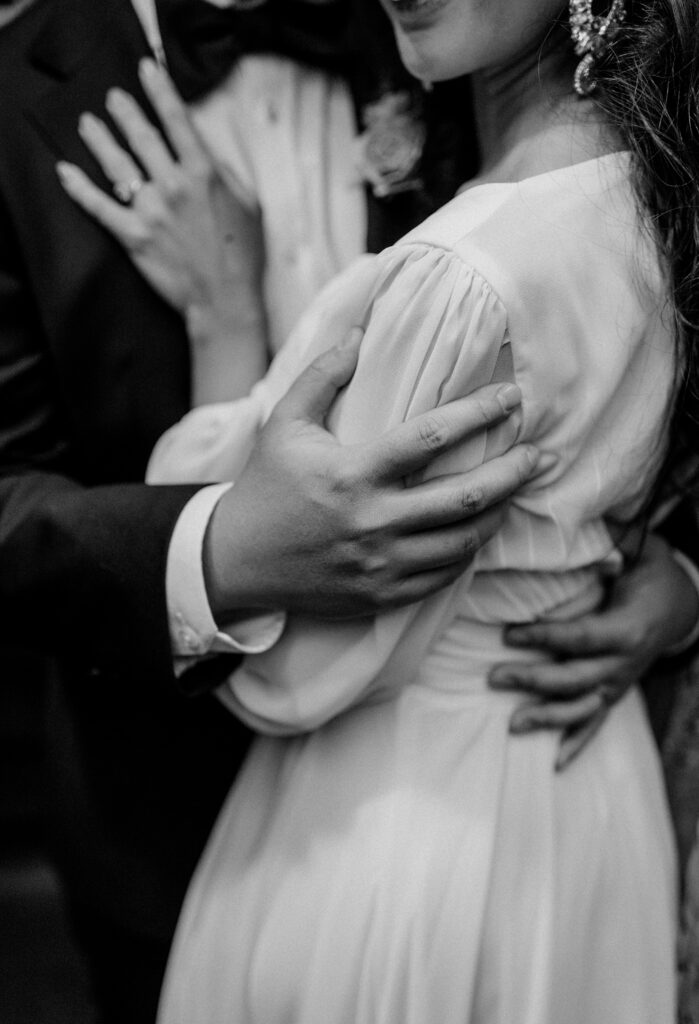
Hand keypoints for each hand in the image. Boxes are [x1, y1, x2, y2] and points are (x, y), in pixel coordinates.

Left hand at [57, 58, 266, 401]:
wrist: (225, 299)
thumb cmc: (243, 255)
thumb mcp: (247, 204)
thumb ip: (225, 174)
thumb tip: (209, 151)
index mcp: (204, 174)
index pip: (177, 121)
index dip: (159, 91)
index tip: (146, 69)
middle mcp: (174, 186)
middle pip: (141, 137)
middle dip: (123, 112)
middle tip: (112, 99)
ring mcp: (151, 210)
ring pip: (117, 165)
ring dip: (99, 140)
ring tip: (88, 125)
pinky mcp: (134, 236)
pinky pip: (99, 207)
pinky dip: (79, 188)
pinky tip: (66, 172)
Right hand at [205, 330, 539, 619]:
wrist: (235, 560)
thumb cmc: (265, 486)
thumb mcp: (284, 423)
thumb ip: (323, 375)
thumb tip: (360, 331)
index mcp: (352, 473)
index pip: (431, 438)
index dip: (480, 413)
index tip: (512, 398)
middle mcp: (372, 521)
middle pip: (466, 497)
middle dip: (513, 472)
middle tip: (538, 455)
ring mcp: (380, 564)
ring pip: (464, 541)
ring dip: (499, 512)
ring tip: (514, 490)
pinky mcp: (381, 594)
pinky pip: (444, 575)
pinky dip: (468, 551)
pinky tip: (477, 530)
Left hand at [488, 534, 698, 769]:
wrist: (685, 608)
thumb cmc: (654, 575)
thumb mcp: (645, 554)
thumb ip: (622, 550)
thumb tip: (605, 547)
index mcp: (627, 628)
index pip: (580, 637)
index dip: (544, 636)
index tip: (507, 633)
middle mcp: (624, 663)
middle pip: (575, 678)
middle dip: (533, 679)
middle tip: (492, 676)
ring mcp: (620, 683)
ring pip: (582, 708)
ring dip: (547, 718)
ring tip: (512, 725)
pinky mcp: (617, 694)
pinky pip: (597, 723)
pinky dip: (577, 743)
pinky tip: (555, 764)